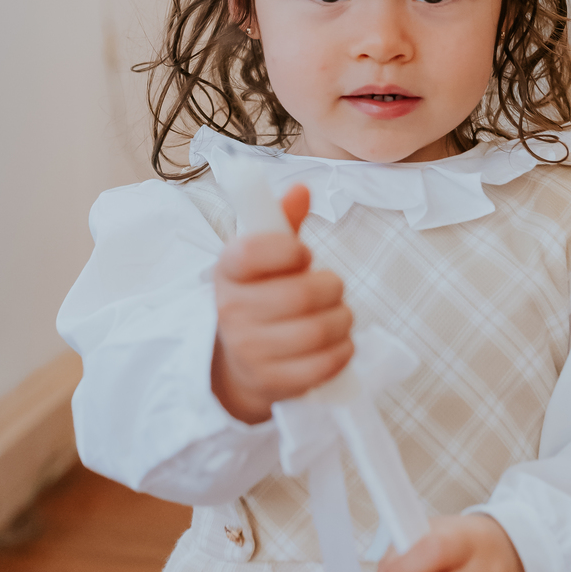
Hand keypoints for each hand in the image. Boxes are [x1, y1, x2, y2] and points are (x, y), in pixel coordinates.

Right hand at [211, 185, 352, 424]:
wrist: (238, 360)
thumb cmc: (259, 296)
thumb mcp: (262, 257)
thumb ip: (282, 221)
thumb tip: (302, 188)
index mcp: (227, 271)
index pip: (255, 251)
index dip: (290, 249)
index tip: (302, 254)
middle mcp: (231, 312)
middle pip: (302, 293)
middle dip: (331, 287)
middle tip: (331, 288)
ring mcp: (251, 351)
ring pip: (319, 329)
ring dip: (342, 318)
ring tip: (337, 314)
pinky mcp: (275, 383)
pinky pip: (325, 364)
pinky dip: (343, 349)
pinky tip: (336, 341)